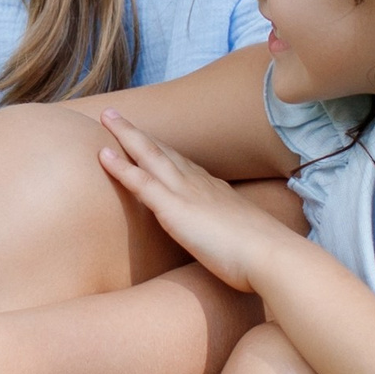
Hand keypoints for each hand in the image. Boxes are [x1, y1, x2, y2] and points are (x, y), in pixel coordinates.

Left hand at [95, 109, 298, 292]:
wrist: (272, 257)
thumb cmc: (264, 257)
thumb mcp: (245, 240)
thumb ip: (233, 236)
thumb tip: (235, 246)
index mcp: (215, 192)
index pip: (183, 165)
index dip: (162, 150)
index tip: (147, 139)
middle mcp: (199, 185)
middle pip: (163, 152)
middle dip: (138, 133)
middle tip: (116, 116)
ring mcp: (186, 194)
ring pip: (149, 156)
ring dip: (126, 135)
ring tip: (106, 117)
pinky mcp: (174, 209)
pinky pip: (141, 183)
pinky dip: (121, 167)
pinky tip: (102, 154)